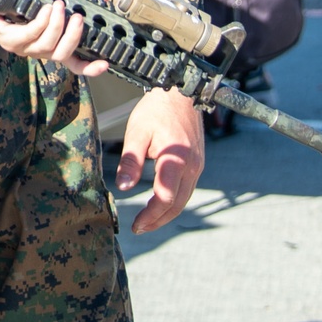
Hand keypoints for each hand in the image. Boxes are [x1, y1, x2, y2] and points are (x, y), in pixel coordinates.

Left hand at [0, 0, 110, 75]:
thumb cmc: (32, 4)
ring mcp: (26, 49)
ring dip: (55, 25)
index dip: (90, 68)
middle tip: (77, 17)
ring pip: (46, 45)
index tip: (105, 63)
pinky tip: (44, 10)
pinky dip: (39, 22)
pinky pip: (28, 35)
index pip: (76, 64)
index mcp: (56, 45)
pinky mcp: (11, 41)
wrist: (0, 1)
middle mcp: (42, 51)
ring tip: (57, 6)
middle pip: (62, 54)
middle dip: (72, 36)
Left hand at [116, 87, 204, 234]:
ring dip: (166, 213)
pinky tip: (159, 204)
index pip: (165, 197)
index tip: (135, 225)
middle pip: (177, 204)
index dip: (150, 215)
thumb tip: (123, 187)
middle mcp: (192, 166)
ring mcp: (198, 165)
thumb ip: (130, 161)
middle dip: (158, 220)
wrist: (180, 92)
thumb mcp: (137, 132)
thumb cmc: (156, 110)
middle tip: (139, 229)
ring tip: (147, 221)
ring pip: (184, 199)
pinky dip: (173, 201)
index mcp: (176, 159)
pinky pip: (187, 189)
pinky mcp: (198, 163)